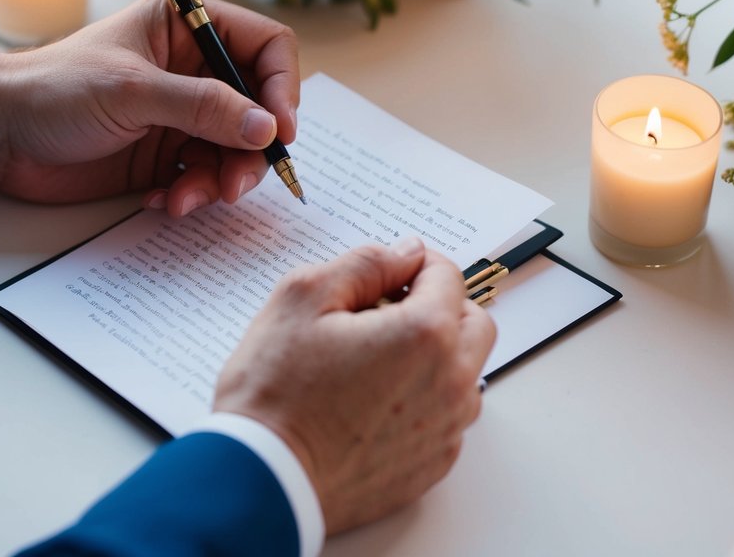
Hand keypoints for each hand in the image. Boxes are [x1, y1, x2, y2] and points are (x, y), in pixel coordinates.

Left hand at [0, 0, 298, 212]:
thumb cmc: (55, 89)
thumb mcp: (132, 92)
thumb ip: (202, 107)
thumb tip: (266, 128)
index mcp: (188, 27)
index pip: (266, 47)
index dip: (283, 87)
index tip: (280, 131)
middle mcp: (194, 68)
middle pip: (260, 106)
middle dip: (252, 149)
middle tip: (234, 185)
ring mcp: (183, 114)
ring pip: (237, 149)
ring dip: (221, 180)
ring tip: (188, 199)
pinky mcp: (167, 154)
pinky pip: (206, 176)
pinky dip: (193, 194)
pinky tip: (163, 202)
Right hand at [213, 238, 495, 533]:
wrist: (260, 479)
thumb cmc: (275, 391)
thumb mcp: (303, 297)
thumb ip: (365, 264)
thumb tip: (406, 253)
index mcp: (425, 335)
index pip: (448, 276)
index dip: (416, 265)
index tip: (389, 273)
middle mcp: (450, 383)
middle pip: (473, 324)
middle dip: (440, 307)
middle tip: (387, 312)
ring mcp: (445, 430)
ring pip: (466, 373)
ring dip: (436, 356)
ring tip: (377, 360)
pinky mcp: (432, 466)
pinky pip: (446, 418)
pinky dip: (424, 400)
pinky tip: (375, 402)